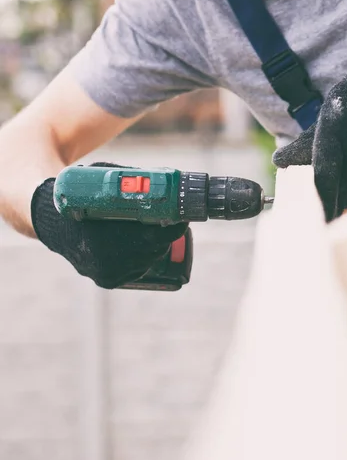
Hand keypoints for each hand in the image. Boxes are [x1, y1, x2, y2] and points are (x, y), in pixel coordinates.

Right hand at [31, 163, 188, 288]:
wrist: (52, 224)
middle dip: (167, 236)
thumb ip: (127, 180)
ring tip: (160, 231)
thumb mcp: (97, 180)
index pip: (151, 237)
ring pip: (147, 262)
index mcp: (102, 237)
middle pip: (153, 251)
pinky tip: (147, 246)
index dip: (172, 228)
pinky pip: (137, 270)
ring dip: (157, 247)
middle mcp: (104, 261)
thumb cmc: (77, 198)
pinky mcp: (108, 281)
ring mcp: (106, 274)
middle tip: (175, 222)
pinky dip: (145, 258)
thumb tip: (163, 178)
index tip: (182, 218)